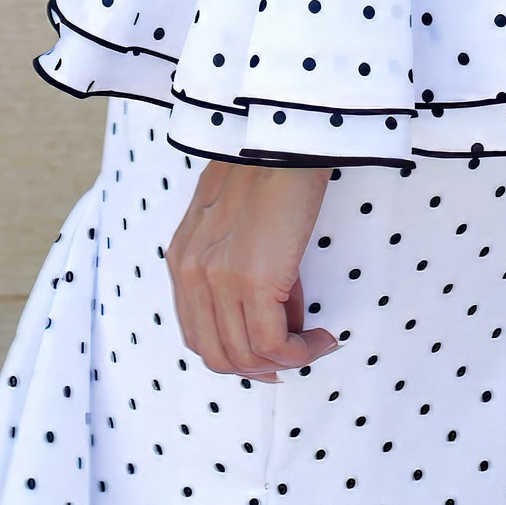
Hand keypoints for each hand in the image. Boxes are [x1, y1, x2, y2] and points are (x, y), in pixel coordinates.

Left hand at [165, 160, 338, 379]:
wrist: (280, 137)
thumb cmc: (267, 168)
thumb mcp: (235, 222)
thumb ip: (238, 265)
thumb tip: (277, 310)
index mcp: (182, 260)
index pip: (199, 334)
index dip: (235, 354)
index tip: (270, 352)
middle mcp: (191, 275)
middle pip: (218, 356)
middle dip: (258, 366)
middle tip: (294, 356)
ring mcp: (218, 281)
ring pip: (246, 357)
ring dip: (285, 360)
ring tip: (316, 342)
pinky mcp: (252, 281)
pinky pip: (274, 345)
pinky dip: (300, 351)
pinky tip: (322, 338)